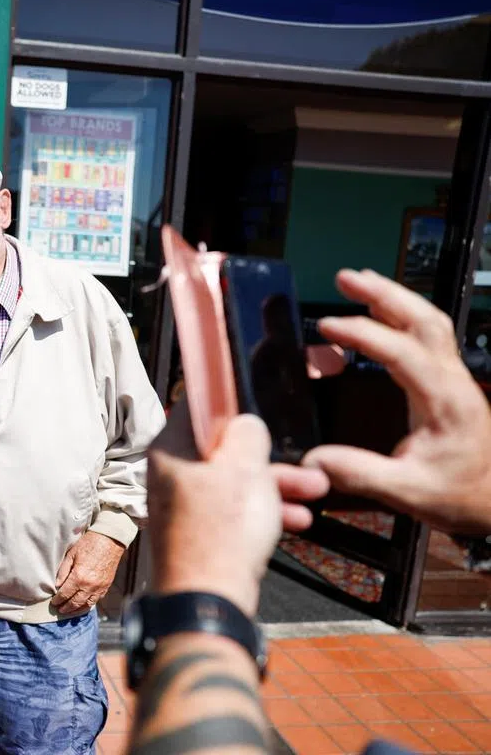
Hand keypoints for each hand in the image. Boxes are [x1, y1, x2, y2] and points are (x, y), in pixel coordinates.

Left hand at [52, 531, 125, 614]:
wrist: (110, 540)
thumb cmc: (89, 544)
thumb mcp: (71, 554)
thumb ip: (63, 571)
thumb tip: (57, 585)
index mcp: (78, 577)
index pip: (65, 594)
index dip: (58, 600)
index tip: (53, 602)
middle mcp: (89, 586)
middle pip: (75, 602)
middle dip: (66, 607)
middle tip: (59, 610)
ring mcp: (99, 587)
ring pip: (86, 604)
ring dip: (77, 609)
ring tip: (69, 611)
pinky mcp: (106, 586)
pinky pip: (96, 600)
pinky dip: (88, 604)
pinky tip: (83, 604)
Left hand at [148, 400, 328, 615]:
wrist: (207, 600)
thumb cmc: (221, 533)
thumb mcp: (246, 469)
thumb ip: (248, 434)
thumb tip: (246, 423)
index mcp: (171, 448)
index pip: (197, 404)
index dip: (231, 399)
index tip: (258, 402)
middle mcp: (171, 472)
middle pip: (222, 445)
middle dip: (267, 454)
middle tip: (305, 462)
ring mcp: (183, 502)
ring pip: (233, 478)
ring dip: (275, 484)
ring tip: (316, 491)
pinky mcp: (197, 528)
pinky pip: (231, 507)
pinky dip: (262, 510)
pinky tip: (298, 519)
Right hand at [302, 268, 490, 533]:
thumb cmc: (460, 496)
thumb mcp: (408, 492)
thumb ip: (359, 473)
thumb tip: (313, 459)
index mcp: (446, 402)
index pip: (403, 352)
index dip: (364, 334)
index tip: (327, 325)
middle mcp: (454, 382)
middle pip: (424, 320)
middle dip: (385, 293)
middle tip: (346, 277)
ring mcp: (454, 379)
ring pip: (429, 323)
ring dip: (394, 298)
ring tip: (359, 282)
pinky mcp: (448, 383)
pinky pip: (428, 336)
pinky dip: (401, 316)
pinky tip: (379, 313)